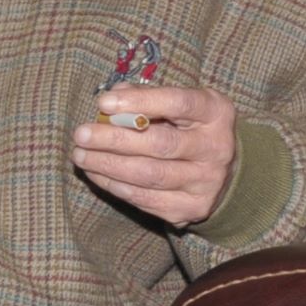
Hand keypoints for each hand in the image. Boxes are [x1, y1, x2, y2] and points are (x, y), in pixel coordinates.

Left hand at [72, 88, 238, 230]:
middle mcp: (216, 149)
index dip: (140, 102)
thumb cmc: (191, 128)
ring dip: (108, 165)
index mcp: (216, 113)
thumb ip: (147, 97)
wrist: (225, 172)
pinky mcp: (191, 208)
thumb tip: (110, 101)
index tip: (103, 103)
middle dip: (114, 139)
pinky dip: (115, 186)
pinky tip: (96, 173)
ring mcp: (205, 183)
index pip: (178, 103)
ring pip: (149, 175)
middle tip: (81, 134)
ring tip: (81, 155)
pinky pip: (145, 198)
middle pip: (160, 144)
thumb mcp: (180, 104)